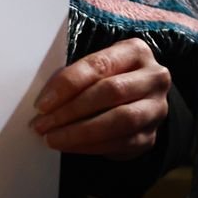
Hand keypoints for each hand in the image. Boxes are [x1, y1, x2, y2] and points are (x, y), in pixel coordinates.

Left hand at [31, 38, 170, 159]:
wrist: (132, 103)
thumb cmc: (103, 81)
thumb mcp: (91, 70)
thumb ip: (73, 78)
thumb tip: (43, 102)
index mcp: (135, 52)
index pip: (99, 64)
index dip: (68, 84)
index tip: (42, 104)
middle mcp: (154, 78)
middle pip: (112, 91)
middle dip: (71, 110)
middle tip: (42, 124)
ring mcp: (156, 108)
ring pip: (120, 120)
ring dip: (79, 132)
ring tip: (51, 138)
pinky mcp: (150, 136)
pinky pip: (120, 143)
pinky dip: (89, 146)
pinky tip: (67, 146)